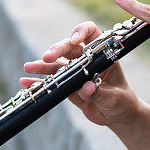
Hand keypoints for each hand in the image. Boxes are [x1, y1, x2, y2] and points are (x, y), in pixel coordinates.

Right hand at [21, 21, 140, 126]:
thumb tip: (85, 88)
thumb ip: (100, 93)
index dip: (82, 31)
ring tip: (29, 67)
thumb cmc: (123, 102)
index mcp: (102, 55)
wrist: (118, 117)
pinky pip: (52, 82)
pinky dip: (40, 82)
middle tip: (47, 56)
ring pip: (57, 64)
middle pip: (69, 47)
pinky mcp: (68, 87)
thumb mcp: (115, 98)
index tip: (75, 40)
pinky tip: (26, 82)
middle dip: (57, 49)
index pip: (91, 33)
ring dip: (42, 65)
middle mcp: (87, 60)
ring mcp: (76, 72)